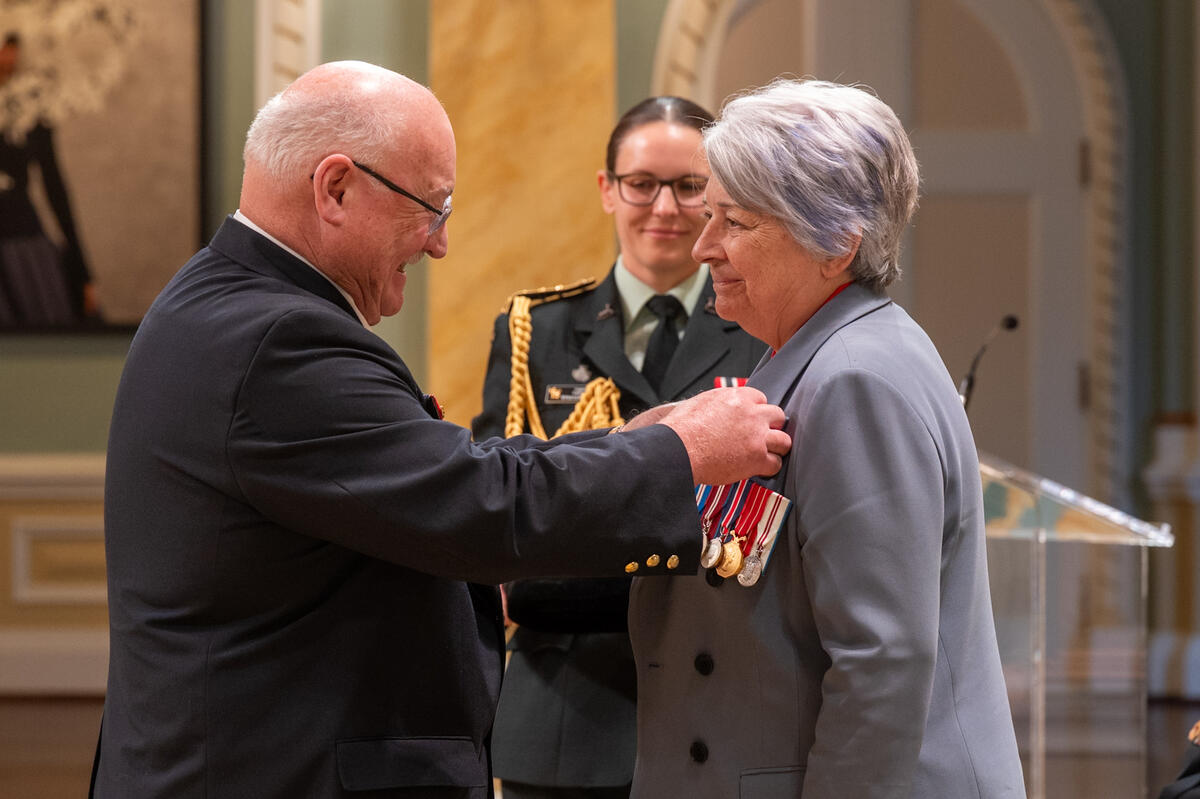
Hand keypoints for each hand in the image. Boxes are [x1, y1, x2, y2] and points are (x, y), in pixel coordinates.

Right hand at [655, 387, 789, 484]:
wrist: (677, 450)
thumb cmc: (680, 429)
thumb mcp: (699, 403)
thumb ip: (718, 403)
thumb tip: (719, 408)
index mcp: (737, 397)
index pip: (761, 399)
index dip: (756, 411)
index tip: (752, 420)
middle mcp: (751, 414)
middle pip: (777, 416)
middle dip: (771, 426)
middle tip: (762, 435)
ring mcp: (756, 436)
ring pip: (784, 440)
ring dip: (776, 447)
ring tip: (766, 453)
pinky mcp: (756, 458)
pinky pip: (775, 464)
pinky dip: (769, 468)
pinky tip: (759, 469)